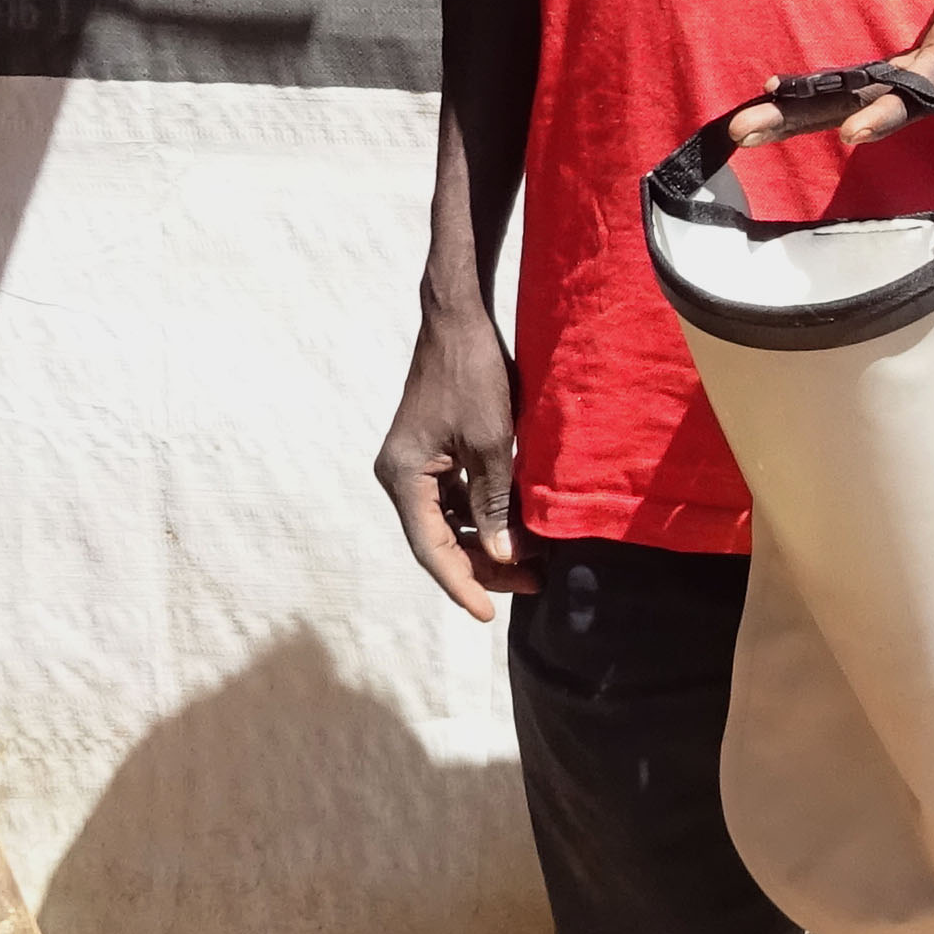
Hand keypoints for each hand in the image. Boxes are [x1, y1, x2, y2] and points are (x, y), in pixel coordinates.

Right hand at [374, 299, 530, 617]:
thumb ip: (495, 503)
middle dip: (483, 565)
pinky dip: (482, 517)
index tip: (488, 615)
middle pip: (438, 540)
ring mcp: (414, 464)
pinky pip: (454, 499)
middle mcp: (400, 476)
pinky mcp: (431, 453)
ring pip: (448, 522)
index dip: (462, 584)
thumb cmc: (473, 373)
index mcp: (404, 476)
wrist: (457, 319)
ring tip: (534, 560)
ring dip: (485, 542)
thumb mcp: (491, 442)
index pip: (431, 548)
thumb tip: (503, 556)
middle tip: (533, 582)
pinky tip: (516, 527)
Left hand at [735, 0, 933, 151]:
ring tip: (748, 127)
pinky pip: (870, 93)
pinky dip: (828, 99)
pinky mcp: (922, 71)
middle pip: (868, 106)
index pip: (919, 89)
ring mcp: (931, 77)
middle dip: (807, 119)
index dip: (885, 112)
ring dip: (807, 116)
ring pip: (863, 105)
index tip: (848, 132)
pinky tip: (786, 101)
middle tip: (744, 129)